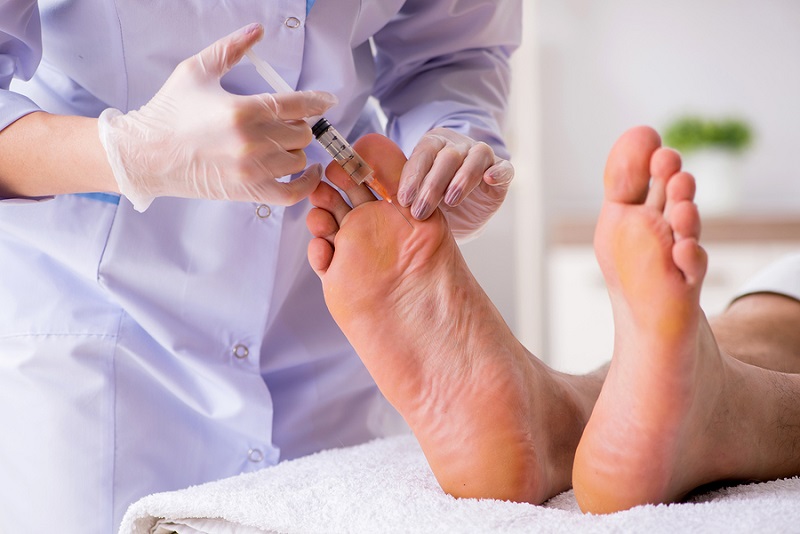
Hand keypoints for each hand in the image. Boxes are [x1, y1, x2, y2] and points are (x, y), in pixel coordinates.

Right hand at [97, 23, 336, 211]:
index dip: (318, 101)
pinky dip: (306, 184)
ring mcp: (252, 170)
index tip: (327, 100)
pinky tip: (308, 171)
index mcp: (243, 109)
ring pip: (298, 159)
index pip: (297, 104)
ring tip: (280, 142)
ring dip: (295, 149)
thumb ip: (231, 49)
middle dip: (297, 124)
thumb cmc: (168, 112)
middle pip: (301, 133)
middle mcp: (252, 142)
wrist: (145, 154)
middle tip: (285, 121)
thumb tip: (257, 31)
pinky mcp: (248, 191)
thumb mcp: (196, 70)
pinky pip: (292, 194)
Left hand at [397, 128, 513, 239]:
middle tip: (421, 210)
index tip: (403, 199)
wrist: (460, 216)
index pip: (422, 154)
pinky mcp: (502, 171)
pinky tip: (489, 180)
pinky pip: (504, 167)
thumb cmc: (433, 203)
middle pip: (447, 156)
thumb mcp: (414, 198)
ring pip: (474, 158)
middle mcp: (458, 147)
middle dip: (432, 184)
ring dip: (461, 179)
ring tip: (451, 200)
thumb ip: (399, 191)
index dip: (413, 176)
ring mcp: (481, 157)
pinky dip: (498, 172)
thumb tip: (369, 193)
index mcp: (433, 146)